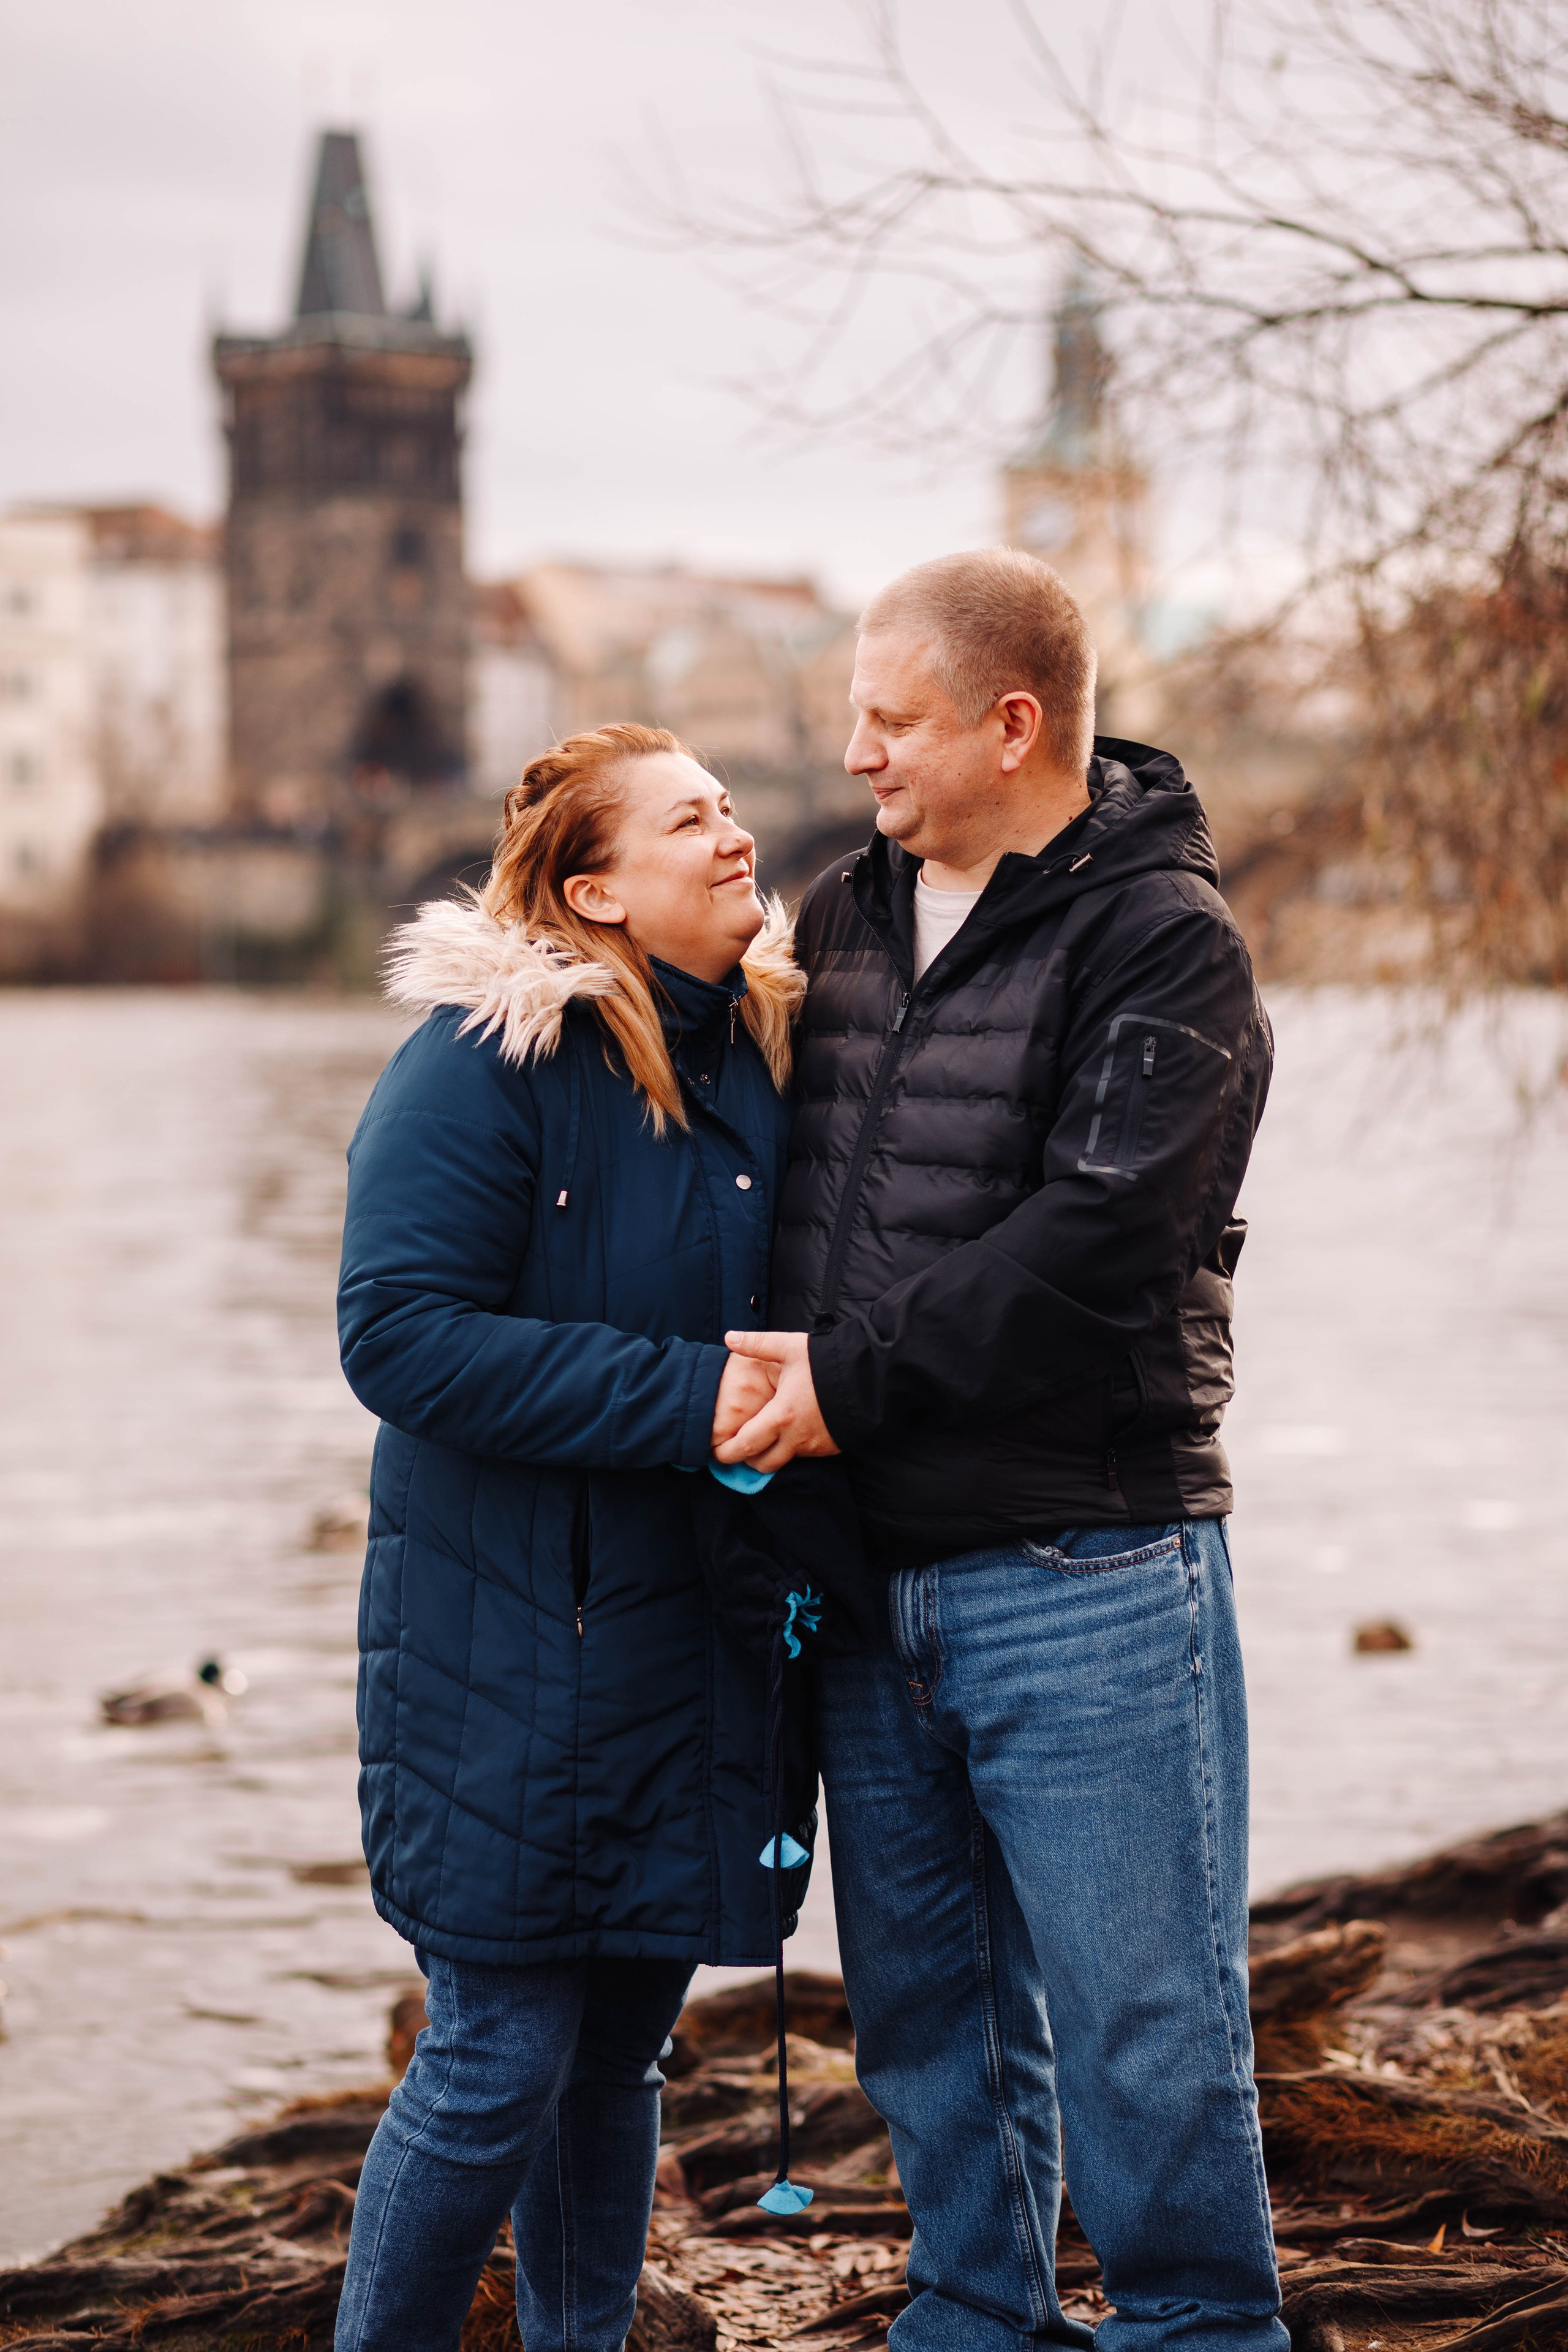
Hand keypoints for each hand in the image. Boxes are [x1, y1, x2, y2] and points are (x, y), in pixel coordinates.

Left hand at [712, 1331, 838, 1472]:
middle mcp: (797, 1437)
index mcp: (781, 1416)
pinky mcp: (831, 1448)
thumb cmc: (827, 1362)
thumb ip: (757, 1344)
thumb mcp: (790, 1348)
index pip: (746, 1445)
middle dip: (746, 1460)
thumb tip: (729, 1337)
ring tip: (763, 1441)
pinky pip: (805, 1455)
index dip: (727, 1453)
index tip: (715, 1453)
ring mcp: (815, 1446)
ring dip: (771, 1454)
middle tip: (736, 1450)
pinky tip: (792, 1432)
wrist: (871, 1376)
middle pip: (763, 1463)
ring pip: (785, 1460)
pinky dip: (794, 1449)